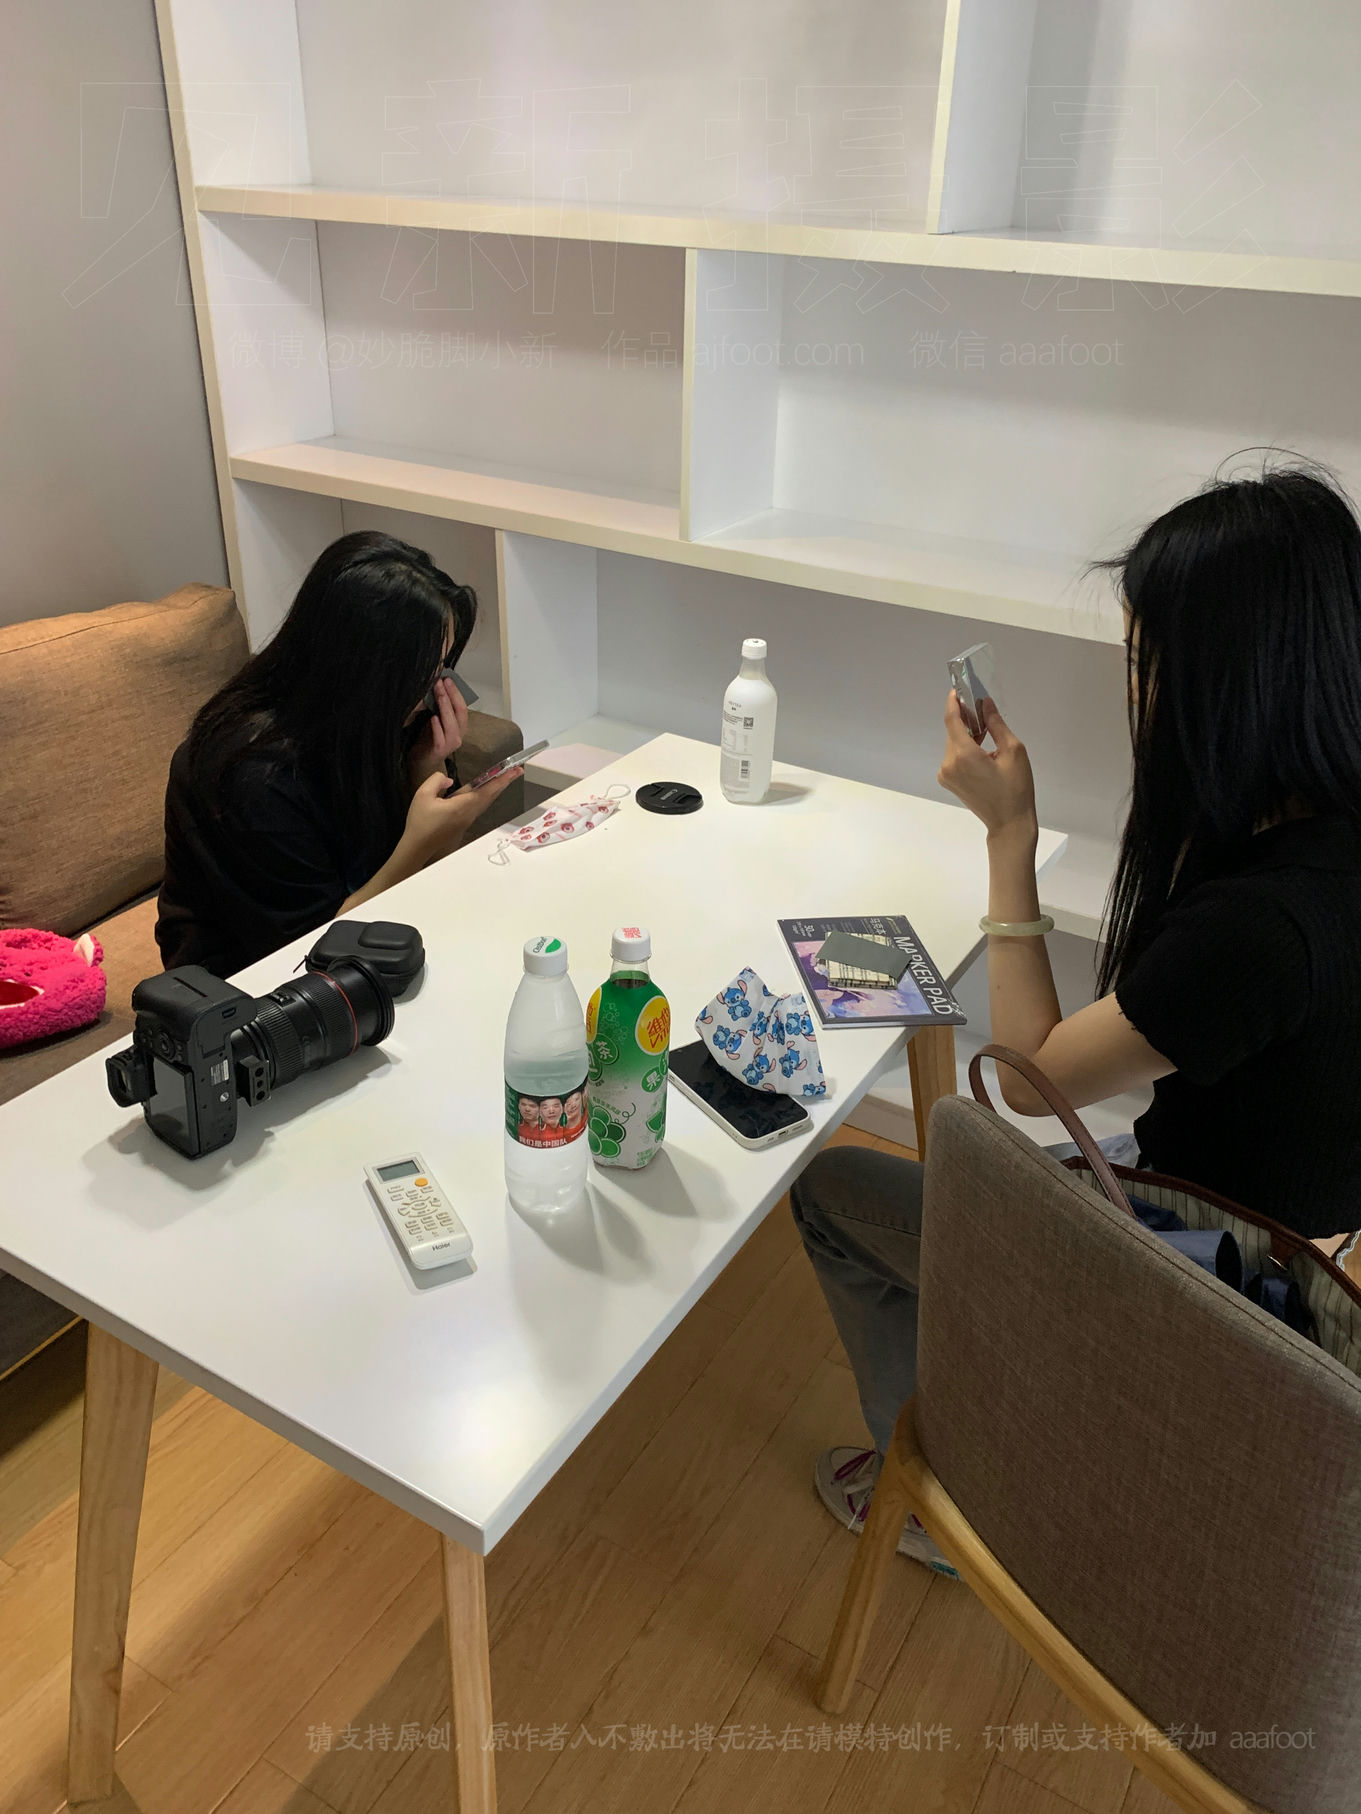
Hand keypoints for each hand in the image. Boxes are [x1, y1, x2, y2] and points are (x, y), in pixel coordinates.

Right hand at [399, 766, 520, 866]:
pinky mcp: (463, 823)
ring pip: (486, 802)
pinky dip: (488, 795)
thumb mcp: (422, 795)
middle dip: (504, 782)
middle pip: (490, 796)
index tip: (514, 770)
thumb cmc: (420, 821)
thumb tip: (450, 781)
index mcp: (462, 806)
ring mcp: (468, 819)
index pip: (486, 790)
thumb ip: (436, 781)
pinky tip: (487, 790)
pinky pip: (480, 806)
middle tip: (517, 770)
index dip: (501, 780)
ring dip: (497, 789)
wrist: (417, 846)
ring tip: (506, 777)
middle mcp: (469, 813)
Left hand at [407, 678, 467, 789]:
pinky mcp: (440, 750)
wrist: (421, 760)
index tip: (447, 678)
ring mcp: (450, 743)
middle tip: (442, 681)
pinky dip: (437, 727)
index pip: (462, 706)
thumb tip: (437, 686)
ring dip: (445, 706)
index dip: (455, 692)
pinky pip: (440, 737)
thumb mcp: (435, 719)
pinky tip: (433, 717)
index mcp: (459, 726)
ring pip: (452, 723)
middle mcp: (459, 734)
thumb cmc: (428, 739)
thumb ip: (439, 708)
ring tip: (438, 693)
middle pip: (459, 712)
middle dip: (451, 695)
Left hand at [937, 691, 1037, 843]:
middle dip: (966, 719)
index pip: (952, 720)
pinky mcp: (949, 781)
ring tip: (987, 734)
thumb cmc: (1016, 789)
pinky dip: (965, 749)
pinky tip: (983, 751)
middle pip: (953, 732)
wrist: (1008, 822)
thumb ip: (996, 724)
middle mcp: (949, 764)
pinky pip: (955, 757)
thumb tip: (986, 704)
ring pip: (954, 744)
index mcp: (964, 755)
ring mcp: (946, 774)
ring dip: (967, 736)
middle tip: (982, 710)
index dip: (954, 702)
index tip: (958, 690)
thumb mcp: (1013, 751)